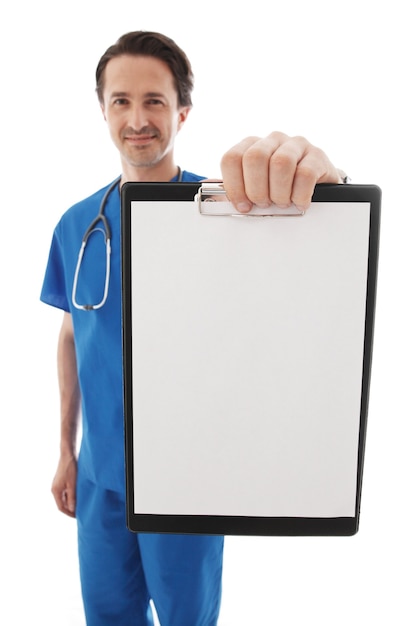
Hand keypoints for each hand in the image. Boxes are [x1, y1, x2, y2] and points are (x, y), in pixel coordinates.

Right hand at [51, 454, 76, 517]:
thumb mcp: (73, 484)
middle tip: (80, 513)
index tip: (77, 517)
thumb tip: (72, 509)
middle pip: (62, 503)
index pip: (61, 507)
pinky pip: (65, 492)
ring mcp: (58, 485)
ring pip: (64, 497)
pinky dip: (71, 496)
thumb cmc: (70, 468)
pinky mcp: (61, 481)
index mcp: (56, 491)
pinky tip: (79, 496)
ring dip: (71, 502)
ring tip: (81, 505)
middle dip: (70, 509)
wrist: (68, 454)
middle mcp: (55, 489)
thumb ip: (72, 497)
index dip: (69, 513)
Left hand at [220, 131, 342, 212]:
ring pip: (281, 163)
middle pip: (255, 157)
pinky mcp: (317, 155)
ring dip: (279, 192)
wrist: (315, 186)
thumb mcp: (255, 189)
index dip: (234, 186)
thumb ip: (233, 190)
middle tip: (264, 204)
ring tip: (283, 203)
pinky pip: (305, 173)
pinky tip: (299, 202)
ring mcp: (295, 145)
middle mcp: (272, 140)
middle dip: (257, 189)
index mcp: (250, 146)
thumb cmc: (280, 188)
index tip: (243, 205)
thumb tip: (208, 193)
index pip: (232, 158)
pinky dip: (300, 195)